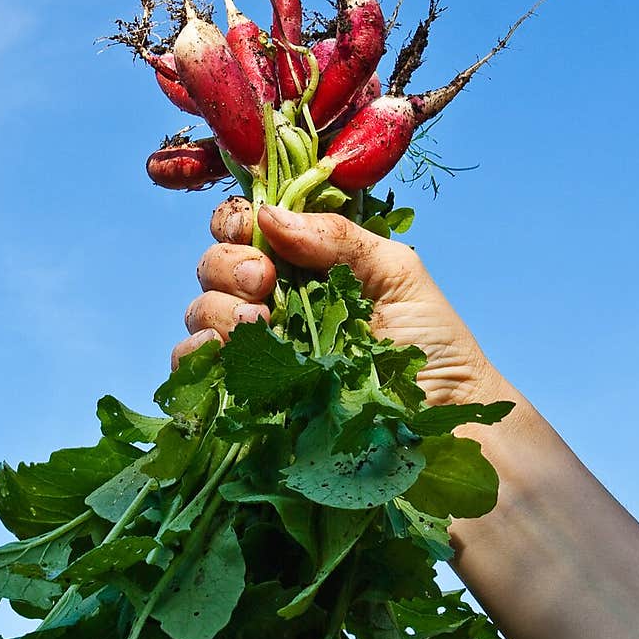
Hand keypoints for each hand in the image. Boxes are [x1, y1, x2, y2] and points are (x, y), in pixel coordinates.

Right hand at [173, 197, 510, 409]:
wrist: (444, 425)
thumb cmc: (432, 345)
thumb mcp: (396, 273)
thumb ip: (336, 237)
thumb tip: (268, 213)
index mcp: (304, 263)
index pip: (247, 228)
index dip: (240, 223)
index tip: (258, 237)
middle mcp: (273, 301)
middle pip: (215, 266)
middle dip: (230, 266)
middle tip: (265, 283)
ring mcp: (258, 350)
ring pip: (201, 312)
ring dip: (217, 310)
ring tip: (261, 324)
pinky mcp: (249, 397)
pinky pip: (196, 370)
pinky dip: (194, 355)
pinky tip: (223, 353)